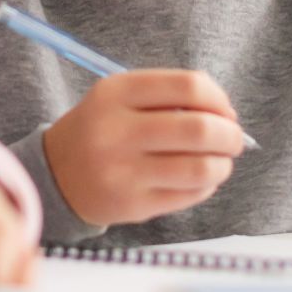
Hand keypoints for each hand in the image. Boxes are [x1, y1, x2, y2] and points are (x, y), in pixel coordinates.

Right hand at [40, 70, 245, 227]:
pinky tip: (201, 179)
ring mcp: (123, 171)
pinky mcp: (132, 204)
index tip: (226, 110)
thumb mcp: (121, 97)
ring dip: (223, 164)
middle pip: (199, 129)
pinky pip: (189, 195)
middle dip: (230, 134)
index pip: (188, 87)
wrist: (56, 174)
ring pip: (200, 168)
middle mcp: (116, 131)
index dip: (219, 98)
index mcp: (116, 93)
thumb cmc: (102, 129)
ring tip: (222, 161)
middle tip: (234, 139)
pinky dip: (207, 185)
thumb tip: (226, 114)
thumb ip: (169, 95)